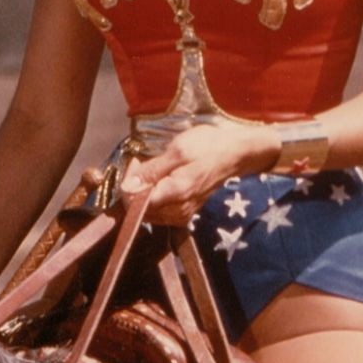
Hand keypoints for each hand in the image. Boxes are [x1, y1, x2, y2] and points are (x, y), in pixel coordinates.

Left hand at [119, 121, 279, 225]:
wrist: (235, 153)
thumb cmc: (208, 147)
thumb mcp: (178, 151)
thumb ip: (151, 171)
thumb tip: (127, 187)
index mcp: (175, 195)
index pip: (134, 203)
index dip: (129, 183)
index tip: (137, 163)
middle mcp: (177, 212)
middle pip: (139, 208)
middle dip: (136, 186)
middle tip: (144, 162)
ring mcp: (181, 215)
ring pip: (147, 210)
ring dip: (144, 190)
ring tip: (155, 168)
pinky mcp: (184, 213)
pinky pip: (159, 210)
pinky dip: (155, 195)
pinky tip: (163, 178)